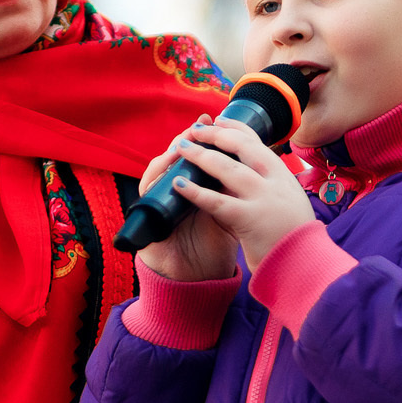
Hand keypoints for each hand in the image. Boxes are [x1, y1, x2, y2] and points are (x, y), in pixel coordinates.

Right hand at [134, 116, 239, 282]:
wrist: (197, 283)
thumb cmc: (213, 249)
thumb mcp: (229, 216)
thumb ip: (233, 192)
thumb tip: (254, 162)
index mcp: (194, 189)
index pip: (197, 156)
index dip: (206, 138)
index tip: (218, 119)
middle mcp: (174, 193)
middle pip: (176, 157)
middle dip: (189, 139)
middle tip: (199, 124)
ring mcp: (159, 205)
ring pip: (159, 169)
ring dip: (170, 154)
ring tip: (184, 142)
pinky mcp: (147, 221)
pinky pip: (148, 193)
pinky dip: (155, 178)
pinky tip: (166, 167)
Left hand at [167, 116, 317, 270]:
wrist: (306, 265)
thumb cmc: (296, 239)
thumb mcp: (290, 202)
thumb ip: (274, 186)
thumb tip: (255, 173)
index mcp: (284, 176)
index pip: (258, 143)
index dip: (236, 129)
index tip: (219, 120)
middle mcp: (275, 182)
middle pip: (242, 148)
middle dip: (216, 135)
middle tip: (195, 129)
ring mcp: (263, 199)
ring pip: (228, 169)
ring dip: (201, 156)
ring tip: (181, 148)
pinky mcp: (249, 220)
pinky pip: (216, 202)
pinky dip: (195, 192)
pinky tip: (179, 185)